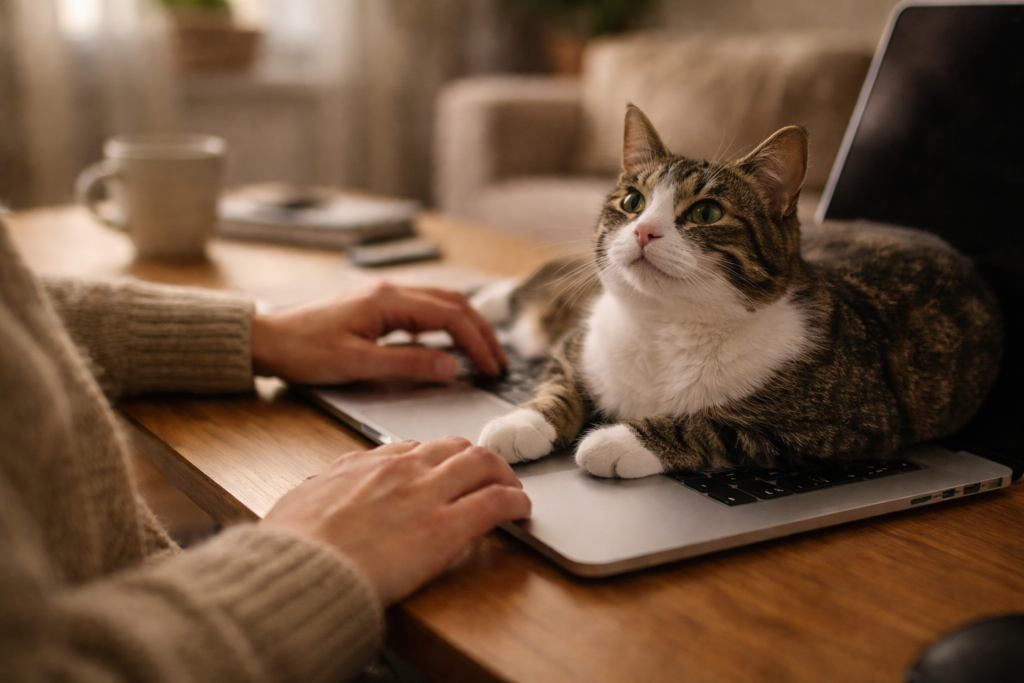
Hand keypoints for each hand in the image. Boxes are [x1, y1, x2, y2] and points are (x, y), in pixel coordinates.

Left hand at [251, 283, 507, 383]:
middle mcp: (391, 292)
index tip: (492, 368)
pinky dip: (446, 326)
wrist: (266, 339)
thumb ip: (406, 364)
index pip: (451, 316)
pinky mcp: (376, 307)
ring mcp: (384, 297)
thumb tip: (451, 365)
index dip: (477, 342)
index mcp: (389, 301)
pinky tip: (448, 345)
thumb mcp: (355, 363)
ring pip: (440, 304)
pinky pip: (423, 311)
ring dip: (466, 327)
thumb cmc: (303, 351)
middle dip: (481, 332)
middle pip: (453, 304)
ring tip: (482, 354)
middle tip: (498, 362)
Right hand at [262, 437, 530, 604]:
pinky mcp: (447, 527)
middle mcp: (401, 470)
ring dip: (503, 474)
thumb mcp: (299, 501)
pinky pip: (495, 502)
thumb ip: (320, 487)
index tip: (443, 471)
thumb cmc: (292, 546)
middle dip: (475, 459)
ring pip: (482, 463)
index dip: (436, 459)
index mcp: (366, 464)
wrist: (302, 572)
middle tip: (487, 476)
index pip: (413, 449)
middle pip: (454, 447)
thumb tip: (321, 482)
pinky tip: (522, 509)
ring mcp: (427, 494)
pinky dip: (515, 501)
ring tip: (512, 488)